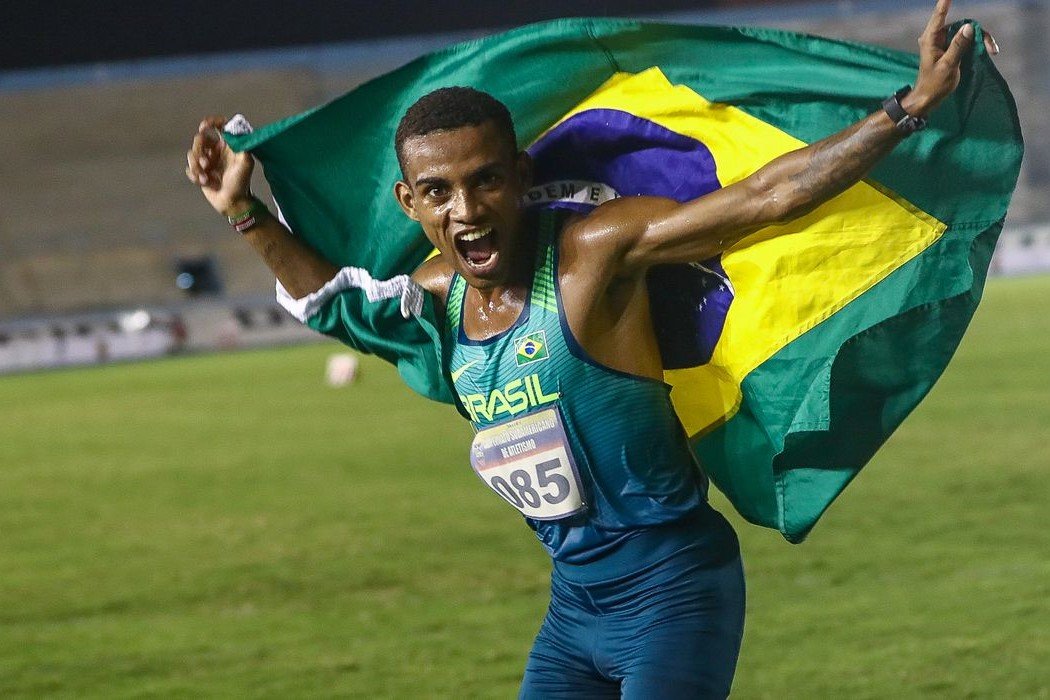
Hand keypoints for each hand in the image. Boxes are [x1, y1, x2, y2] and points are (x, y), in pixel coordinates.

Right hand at [185, 116, 254, 217]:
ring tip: (205, 178)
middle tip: (206, 164)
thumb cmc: (241, 183)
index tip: (203, 127)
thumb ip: (241, 144)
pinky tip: (204, 183)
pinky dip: (195, 175)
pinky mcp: (200, 172)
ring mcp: (207, 161)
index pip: (218, 126)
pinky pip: (189, 168)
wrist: (233, 202)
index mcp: (227, 145)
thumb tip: (231, 130)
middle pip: (199, 139)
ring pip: (191, 154)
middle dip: (199, 151)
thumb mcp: (245, 162)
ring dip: (196, 166)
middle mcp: (216, 150)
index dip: (210, 122)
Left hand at [907, 0, 998, 116]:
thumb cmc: (934, 84)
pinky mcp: (950, 49)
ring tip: (992, 50)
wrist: (928, 98)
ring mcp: (943, 43)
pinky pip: (966, 40)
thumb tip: (968, 27)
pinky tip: (988, 51)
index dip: (944, 4)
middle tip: (992, 47)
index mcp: (930, 39)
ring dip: (980, 39)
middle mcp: (936, 37)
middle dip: (978, 32)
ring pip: (966, 32)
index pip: (939, 17)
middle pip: (960, 24)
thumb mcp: (948, 65)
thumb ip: (958, 46)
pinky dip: (977, 44)